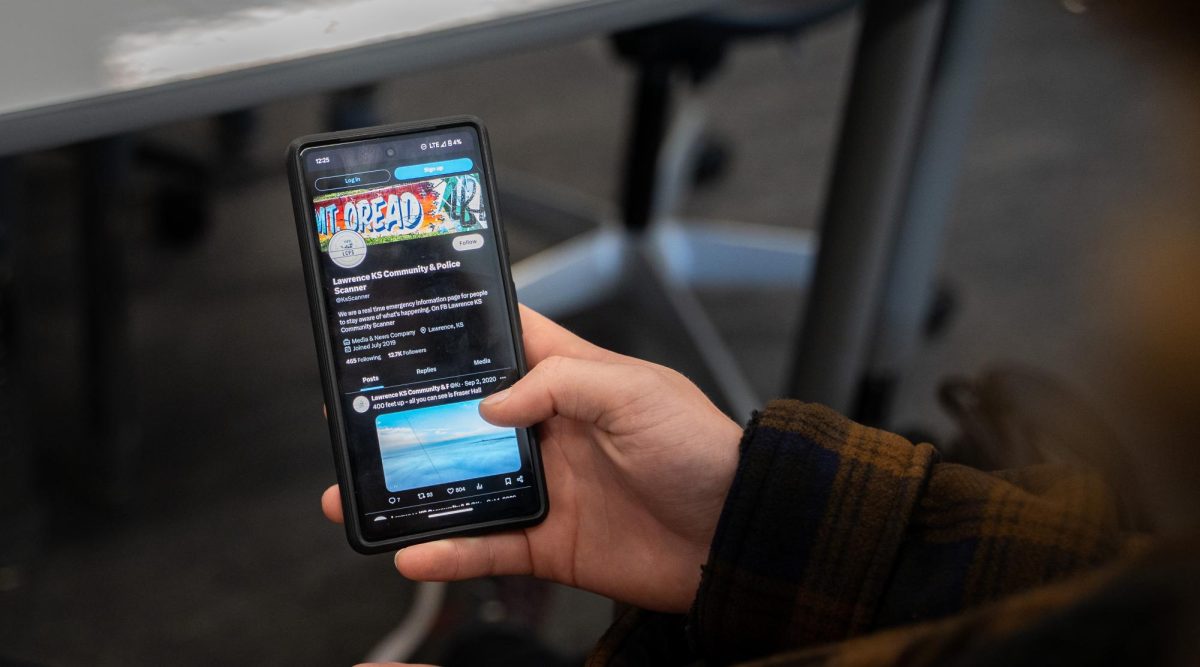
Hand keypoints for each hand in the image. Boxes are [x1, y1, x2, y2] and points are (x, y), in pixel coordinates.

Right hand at [323, 305, 742, 612]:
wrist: (737, 536)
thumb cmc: (701, 451)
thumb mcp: (636, 393)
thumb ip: (562, 383)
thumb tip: (492, 403)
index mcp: (571, 381)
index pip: (505, 344)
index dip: (458, 333)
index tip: (404, 326)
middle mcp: (549, 431)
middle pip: (462, 421)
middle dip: (409, 419)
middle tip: (356, 418)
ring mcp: (546, 488)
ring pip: (460, 486)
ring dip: (409, 491)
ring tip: (355, 495)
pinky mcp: (549, 543)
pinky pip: (487, 547)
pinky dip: (449, 551)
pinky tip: (414, 553)